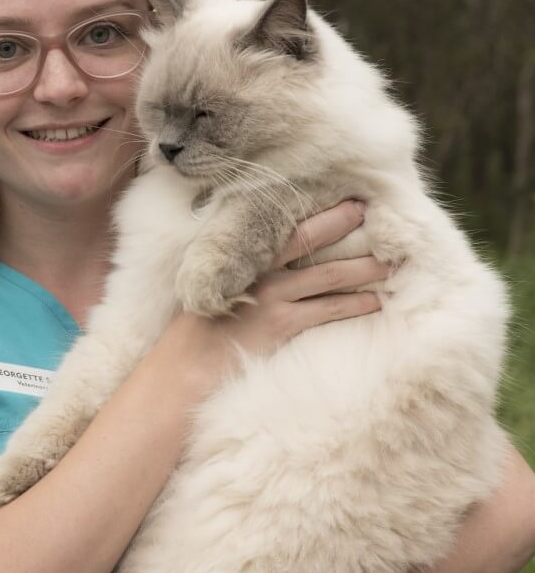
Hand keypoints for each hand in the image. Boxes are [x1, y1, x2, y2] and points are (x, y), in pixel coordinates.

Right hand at [179, 200, 390, 370]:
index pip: (285, 226)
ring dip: (363, 268)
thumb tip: (271, 268)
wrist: (181, 372)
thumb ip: (239, 277)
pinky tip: (375, 302)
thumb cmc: (195, 337)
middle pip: (312, 239)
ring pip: (329, 275)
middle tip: (378, 215)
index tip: (345, 199)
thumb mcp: (211, 294)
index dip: (317, 212)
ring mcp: (271, 297)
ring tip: (390, 262)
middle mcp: (258, 271)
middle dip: (346, 225)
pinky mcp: (281, 325)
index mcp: (241, 258)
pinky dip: (354, 305)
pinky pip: (327, 310)